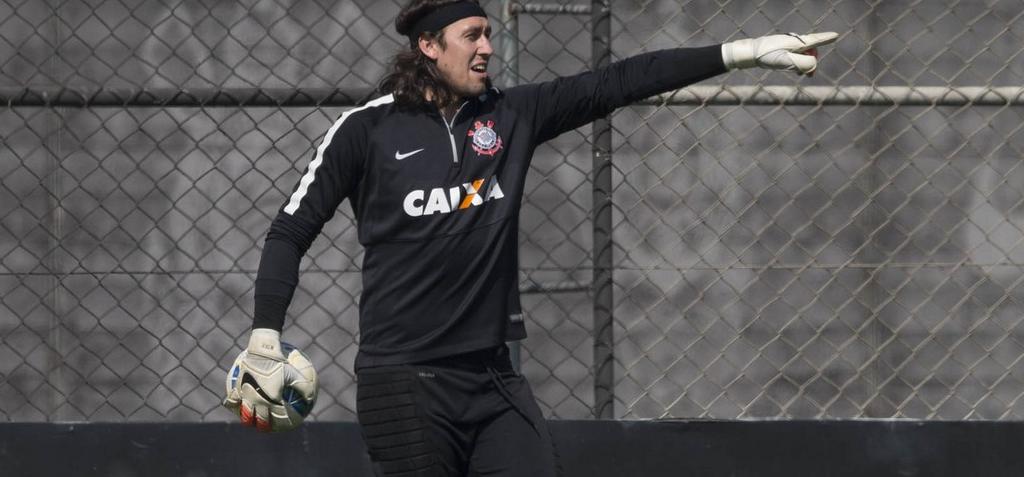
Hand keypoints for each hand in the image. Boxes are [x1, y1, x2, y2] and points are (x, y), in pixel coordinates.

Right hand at [223, 328, 315, 431]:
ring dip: (246, 419)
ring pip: (243, 413)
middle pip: (256, 420)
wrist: (262, 349)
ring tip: (247, 421)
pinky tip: (232, 404)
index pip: (272, 418)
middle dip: (260, 425)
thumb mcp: (295, 374)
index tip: (277, 427)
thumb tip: (311, 399)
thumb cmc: (280, 360)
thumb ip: (304, 388)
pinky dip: (232, 404)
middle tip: (264, 427)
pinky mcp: (237, 387)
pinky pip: (231, 399)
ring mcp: (245, 394)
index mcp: (270, 400)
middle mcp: (257, 400)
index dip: (274, 425)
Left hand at [722, 32, 838, 75]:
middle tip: (808, 76)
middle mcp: (795, 40)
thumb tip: (813, 66)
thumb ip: (803, 64)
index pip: (816, 40)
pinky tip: (793, 70)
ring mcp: (789, 43)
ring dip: (803, 64)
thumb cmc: (767, 56)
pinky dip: (797, 63)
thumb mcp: (787, 62)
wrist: (750, 53)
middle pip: (811, 50)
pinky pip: (796, 55)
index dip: (826, 39)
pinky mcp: (783, 48)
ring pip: (803, 54)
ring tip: (798, 74)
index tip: (836, 35)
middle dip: (811, 62)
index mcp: (797, 42)